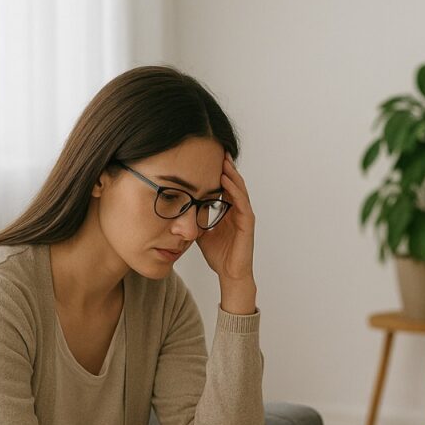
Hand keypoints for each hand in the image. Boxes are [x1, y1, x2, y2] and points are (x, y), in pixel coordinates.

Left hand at [196, 153, 256, 297]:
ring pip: (239, 189)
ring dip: (231, 174)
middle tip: (217, 150)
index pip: (224, 187)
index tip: (208, 158)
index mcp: (229, 212)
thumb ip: (194, 218)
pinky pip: (242, 202)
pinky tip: (227, 179)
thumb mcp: (200, 232)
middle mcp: (238, 211)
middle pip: (233, 183)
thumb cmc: (218, 255)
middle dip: (226, 167)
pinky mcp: (247, 223)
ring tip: (223, 159)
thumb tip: (177, 209)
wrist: (230, 274)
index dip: (217, 172)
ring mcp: (244, 216)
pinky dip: (235, 190)